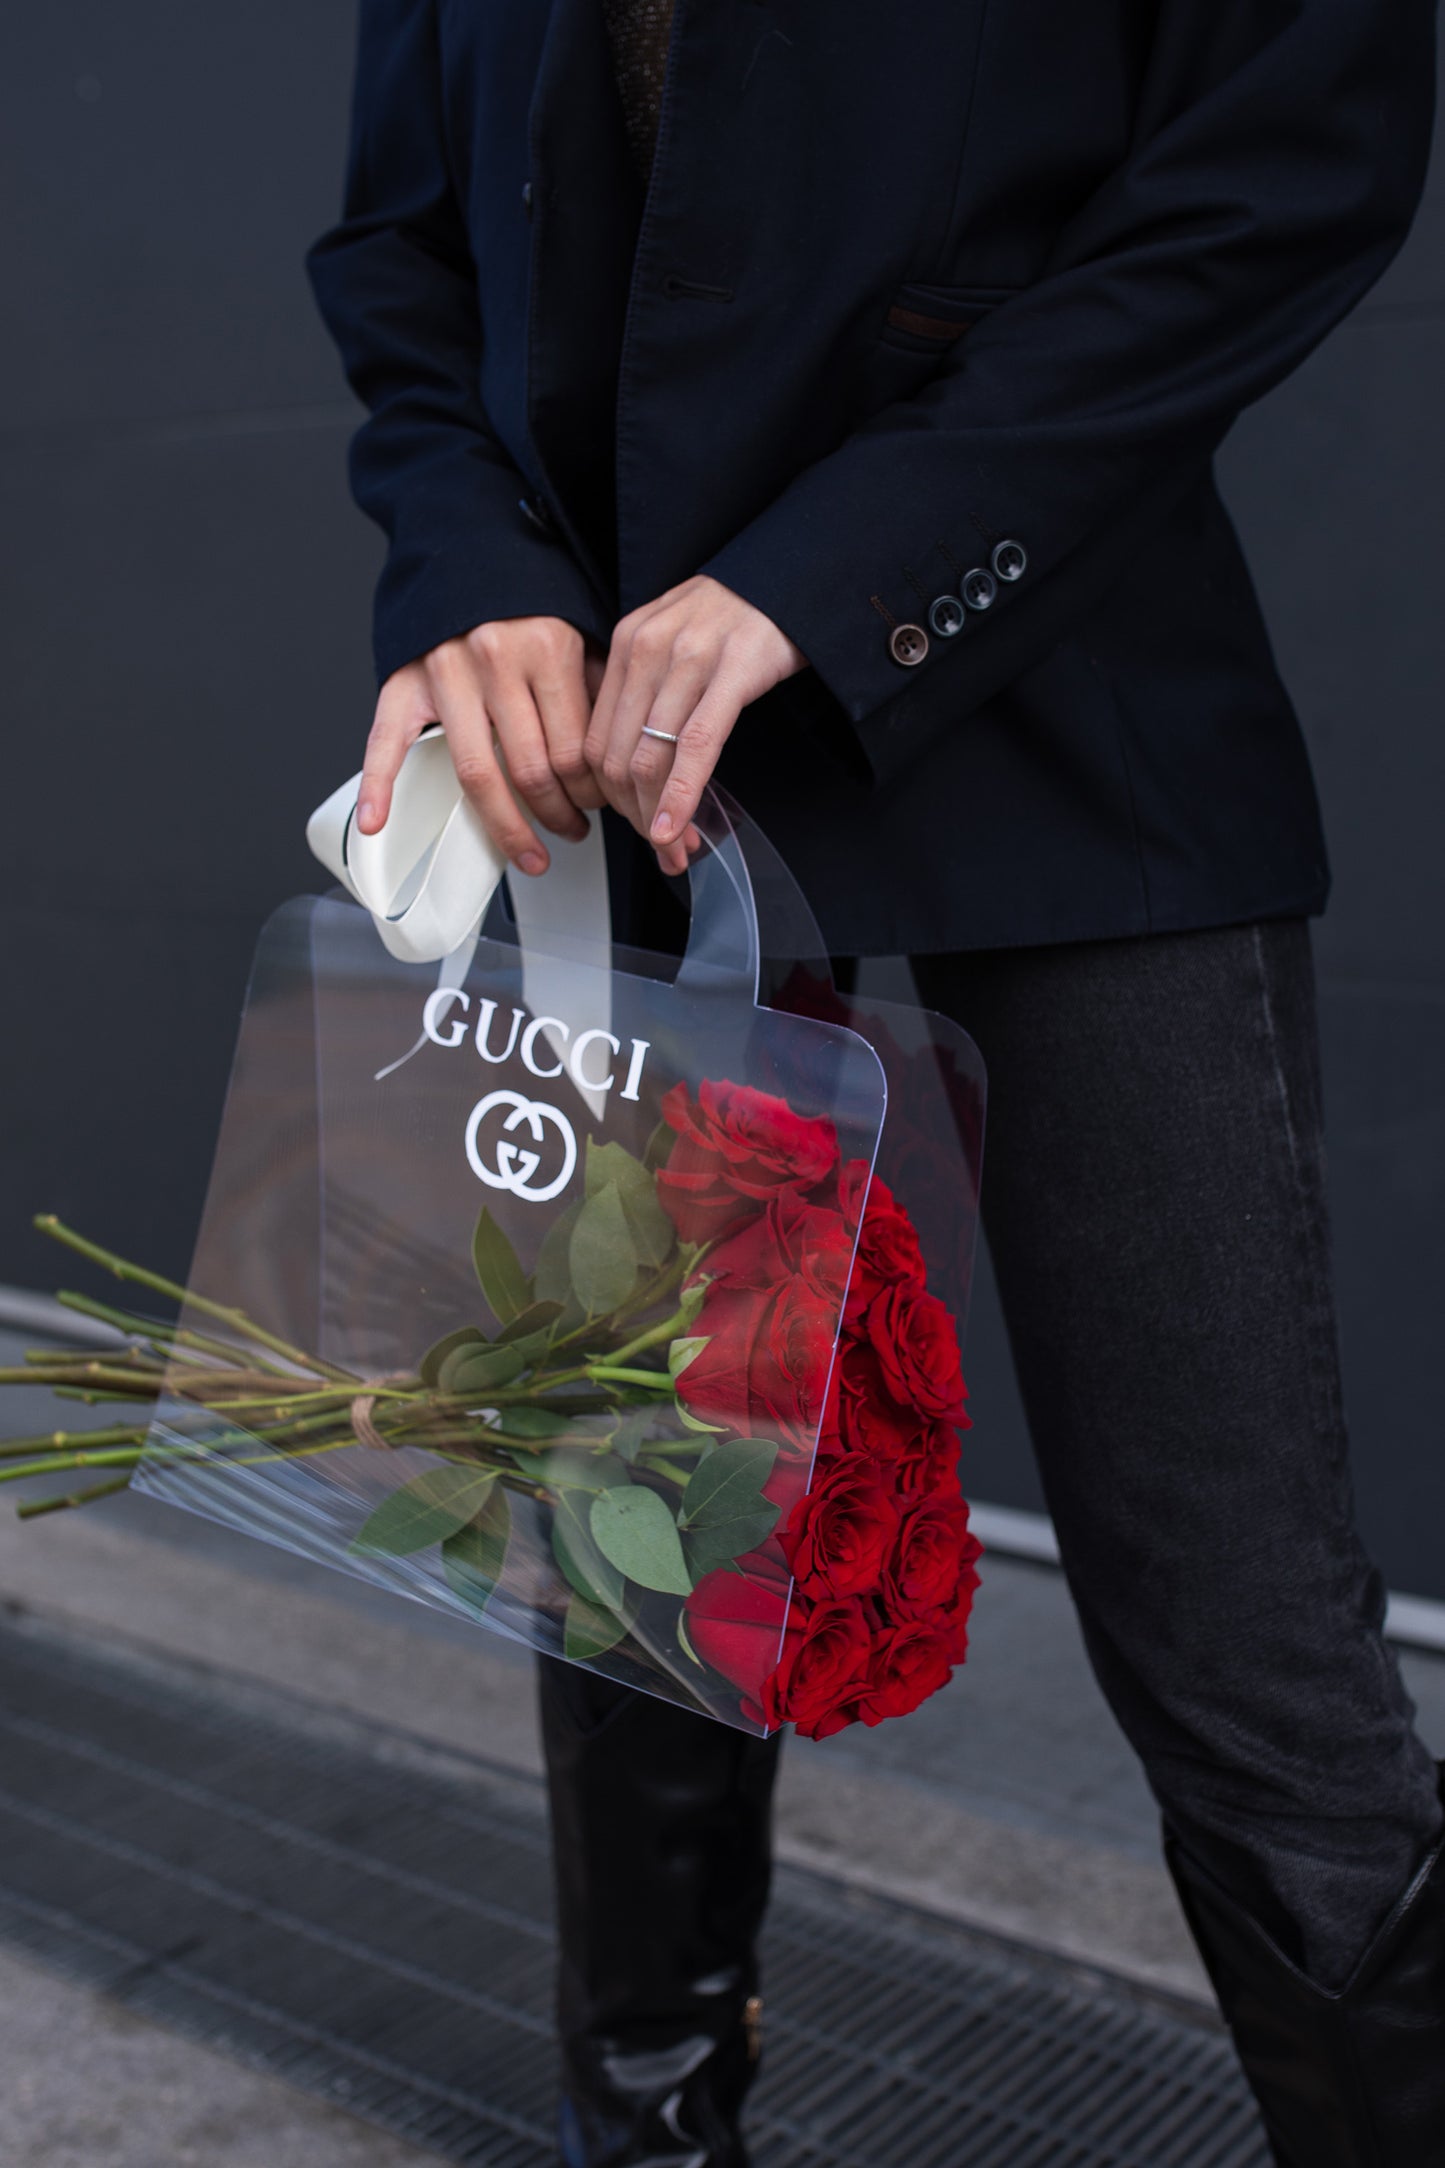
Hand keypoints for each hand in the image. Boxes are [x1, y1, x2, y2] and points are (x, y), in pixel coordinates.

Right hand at [356, 616, 606, 875]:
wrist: (469, 550)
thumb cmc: (527, 601)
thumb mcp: (580, 635)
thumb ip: (595, 694)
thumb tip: (614, 765)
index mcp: (546, 648)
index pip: (574, 752)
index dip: (591, 794)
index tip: (597, 807)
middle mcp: (494, 661)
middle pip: (532, 771)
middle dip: (558, 817)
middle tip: (571, 832)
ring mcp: (445, 674)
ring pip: (478, 774)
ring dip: (507, 826)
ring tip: (528, 851)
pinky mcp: (404, 682)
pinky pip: (386, 741)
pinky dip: (377, 785)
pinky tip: (376, 822)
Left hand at [585, 576, 807, 875]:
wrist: (793, 576)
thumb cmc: (736, 617)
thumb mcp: (674, 640)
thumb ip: (647, 691)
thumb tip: (632, 767)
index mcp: (627, 643)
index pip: (596, 740)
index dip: (609, 799)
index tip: (633, 827)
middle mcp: (648, 648)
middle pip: (616, 756)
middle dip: (633, 817)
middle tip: (658, 849)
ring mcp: (689, 659)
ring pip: (649, 759)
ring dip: (658, 817)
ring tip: (675, 848)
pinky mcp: (732, 670)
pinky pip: (696, 747)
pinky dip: (682, 796)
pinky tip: (679, 827)